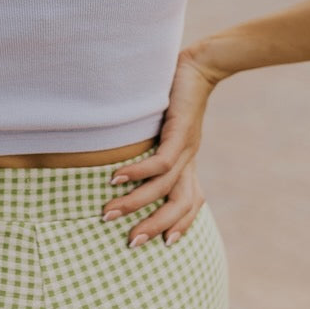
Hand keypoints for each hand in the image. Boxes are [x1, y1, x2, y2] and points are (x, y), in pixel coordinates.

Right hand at [100, 46, 222, 245]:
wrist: (201, 64)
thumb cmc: (177, 91)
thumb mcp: (165, 124)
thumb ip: (154, 143)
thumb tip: (124, 155)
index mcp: (187, 160)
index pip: (191, 201)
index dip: (181, 224)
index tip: (164, 244)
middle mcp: (189, 159)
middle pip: (180, 205)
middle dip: (155, 226)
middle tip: (130, 242)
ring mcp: (186, 148)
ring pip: (165, 188)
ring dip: (136, 203)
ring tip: (108, 213)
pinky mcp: (179, 133)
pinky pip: (159, 162)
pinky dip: (137, 173)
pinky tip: (116, 179)